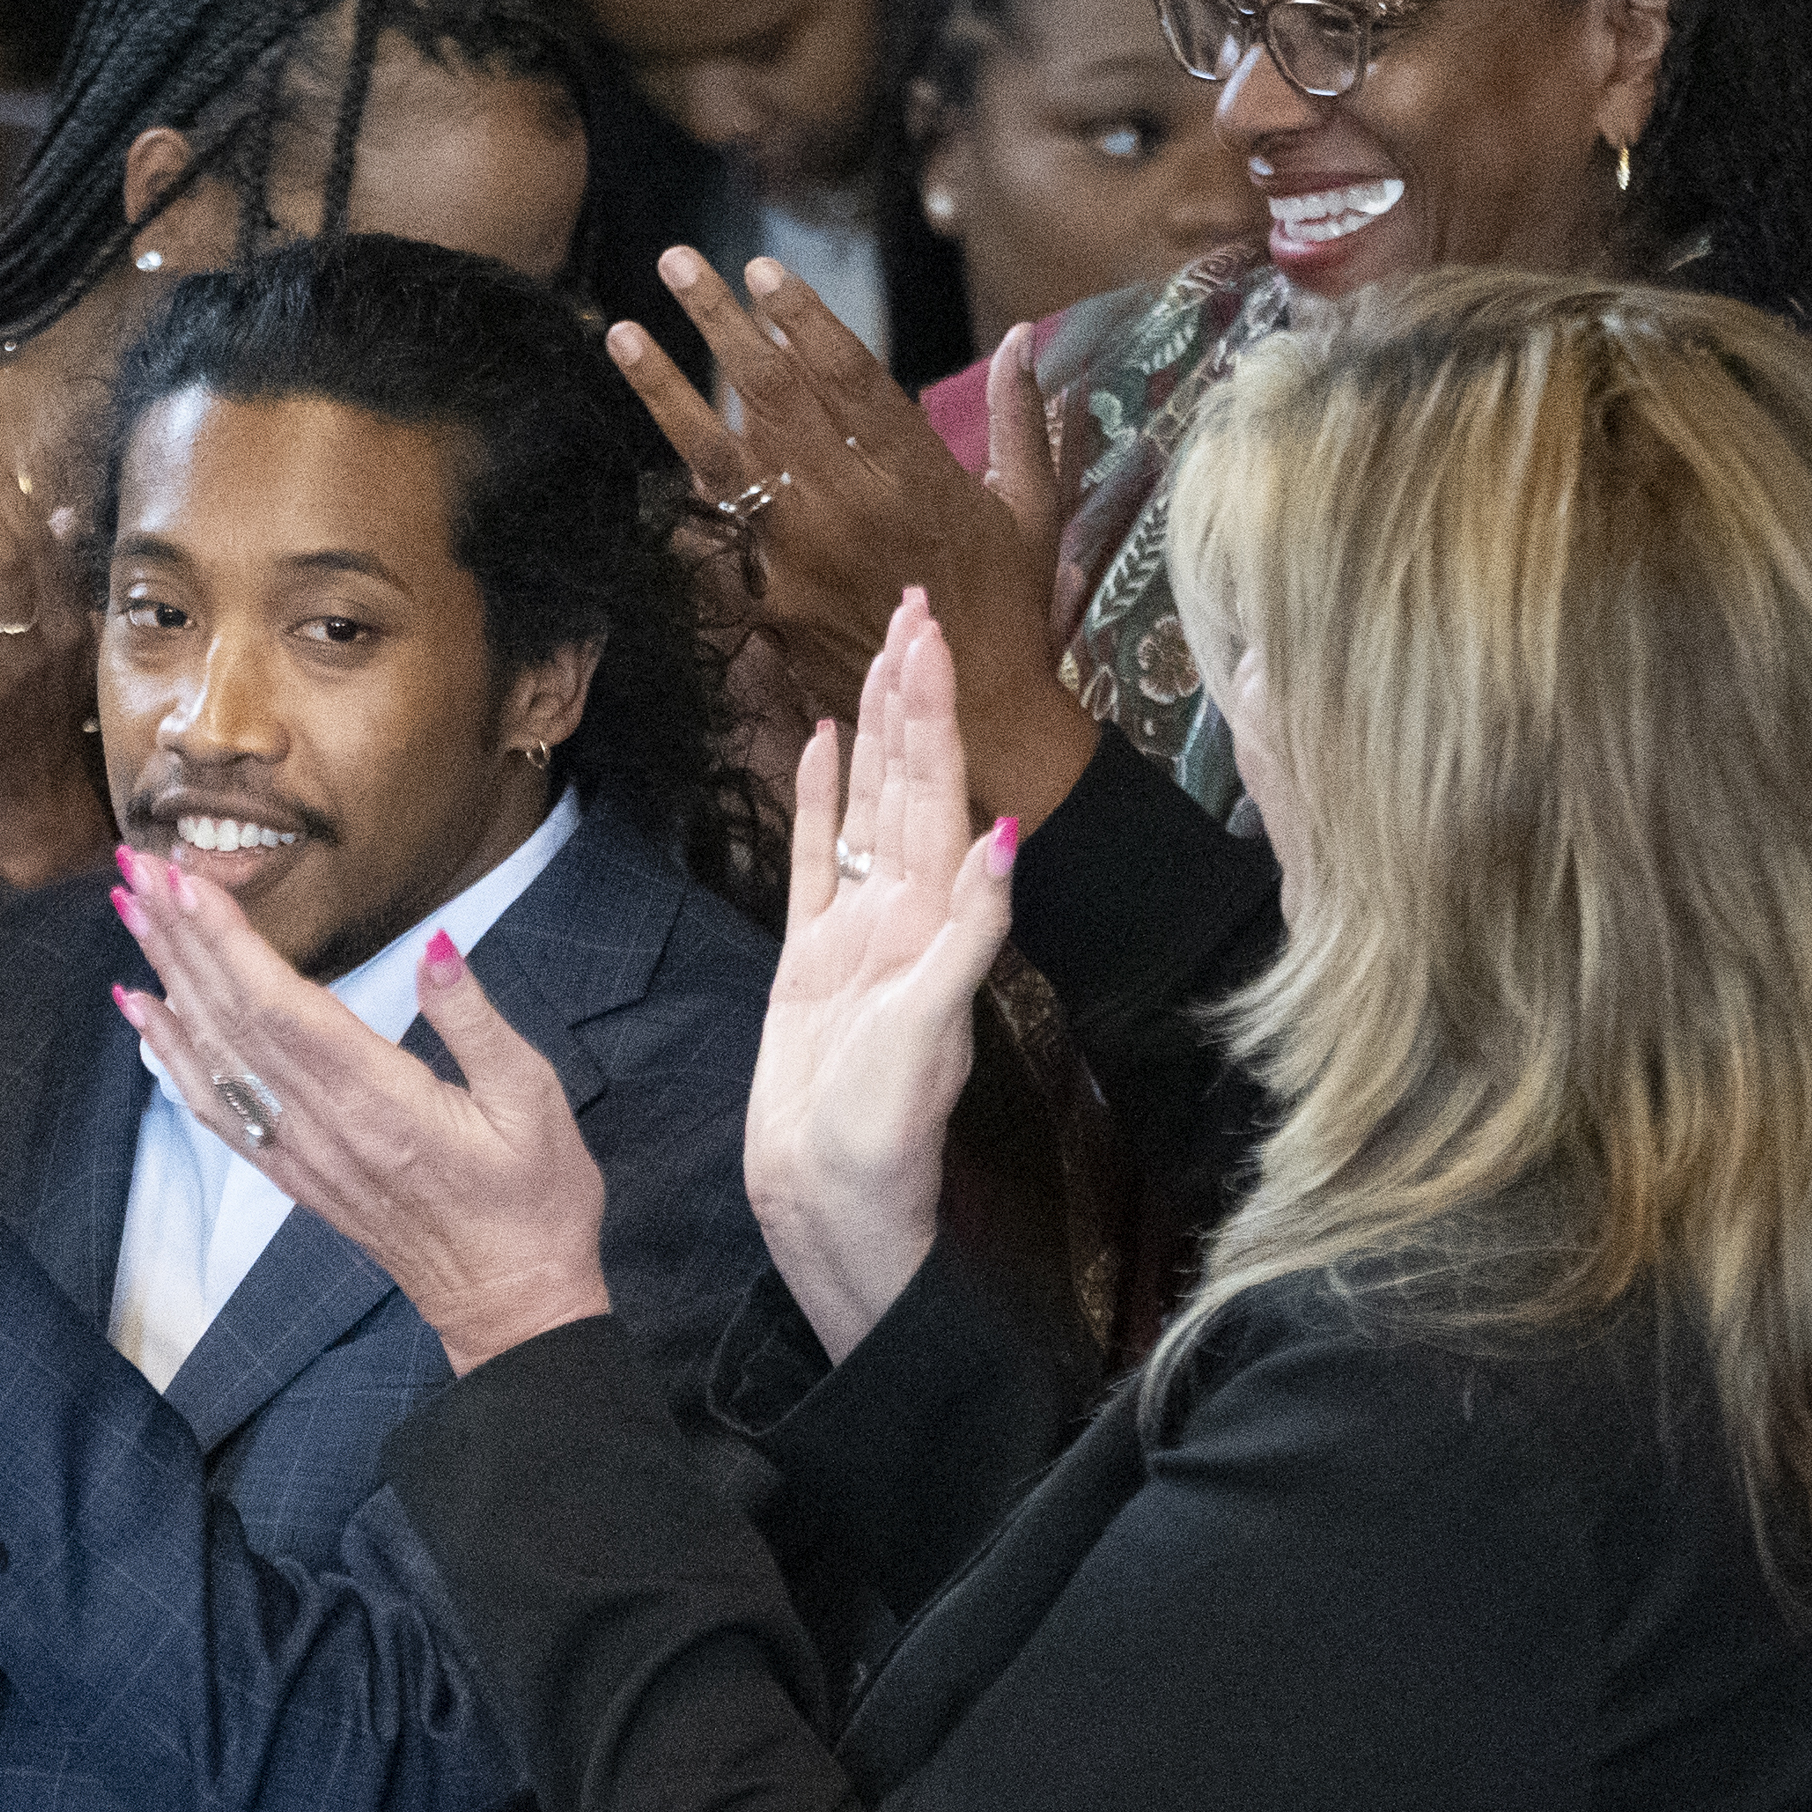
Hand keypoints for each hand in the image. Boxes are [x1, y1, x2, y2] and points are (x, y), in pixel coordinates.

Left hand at [111, 849, 609, 1376]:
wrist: (510, 1304)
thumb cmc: (534, 1202)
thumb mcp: (534, 1101)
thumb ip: (476, 1021)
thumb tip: (439, 946)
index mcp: (379, 1101)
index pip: (281, 1006)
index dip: (227, 941)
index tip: (183, 880)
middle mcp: (322, 1126)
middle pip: (231, 1019)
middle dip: (179, 937)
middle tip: (133, 866)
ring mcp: (300, 1153)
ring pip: (214, 1055)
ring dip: (167, 979)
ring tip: (129, 913)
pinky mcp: (293, 1172)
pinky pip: (216, 1107)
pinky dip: (171, 1054)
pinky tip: (145, 1011)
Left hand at [606, 248, 1098, 830]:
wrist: (970, 720)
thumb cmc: (1010, 611)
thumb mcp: (1031, 510)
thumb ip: (1022, 418)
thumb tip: (1022, 336)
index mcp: (917, 472)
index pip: (846, 372)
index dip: (801, 315)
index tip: (763, 268)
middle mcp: (850, 505)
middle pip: (770, 394)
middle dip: (719, 321)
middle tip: (677, 262)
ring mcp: (800, 557)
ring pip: (719, 458)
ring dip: (666, 392)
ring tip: (621, 333)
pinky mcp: (769, 605)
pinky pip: (711, 540)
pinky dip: (675, 498)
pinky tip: (636, 458)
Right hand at [743, 592, 1016, 1361]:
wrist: (829, 1206)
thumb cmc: (882, 1138)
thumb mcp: (930, 1033)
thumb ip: (967, 935)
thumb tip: (1002, 837)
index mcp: (932, 918)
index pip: (936, 789)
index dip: (933, 709)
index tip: (930, 632)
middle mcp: (901, 911)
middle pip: (906, 779)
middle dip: (911, 693)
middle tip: (913, 605)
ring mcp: (855, 929)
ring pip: (865, 804)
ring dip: (872, 730)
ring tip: (876, 654)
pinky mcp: (808, 956)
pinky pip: (813, 856)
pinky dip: (819, 797)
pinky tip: (818, 744)